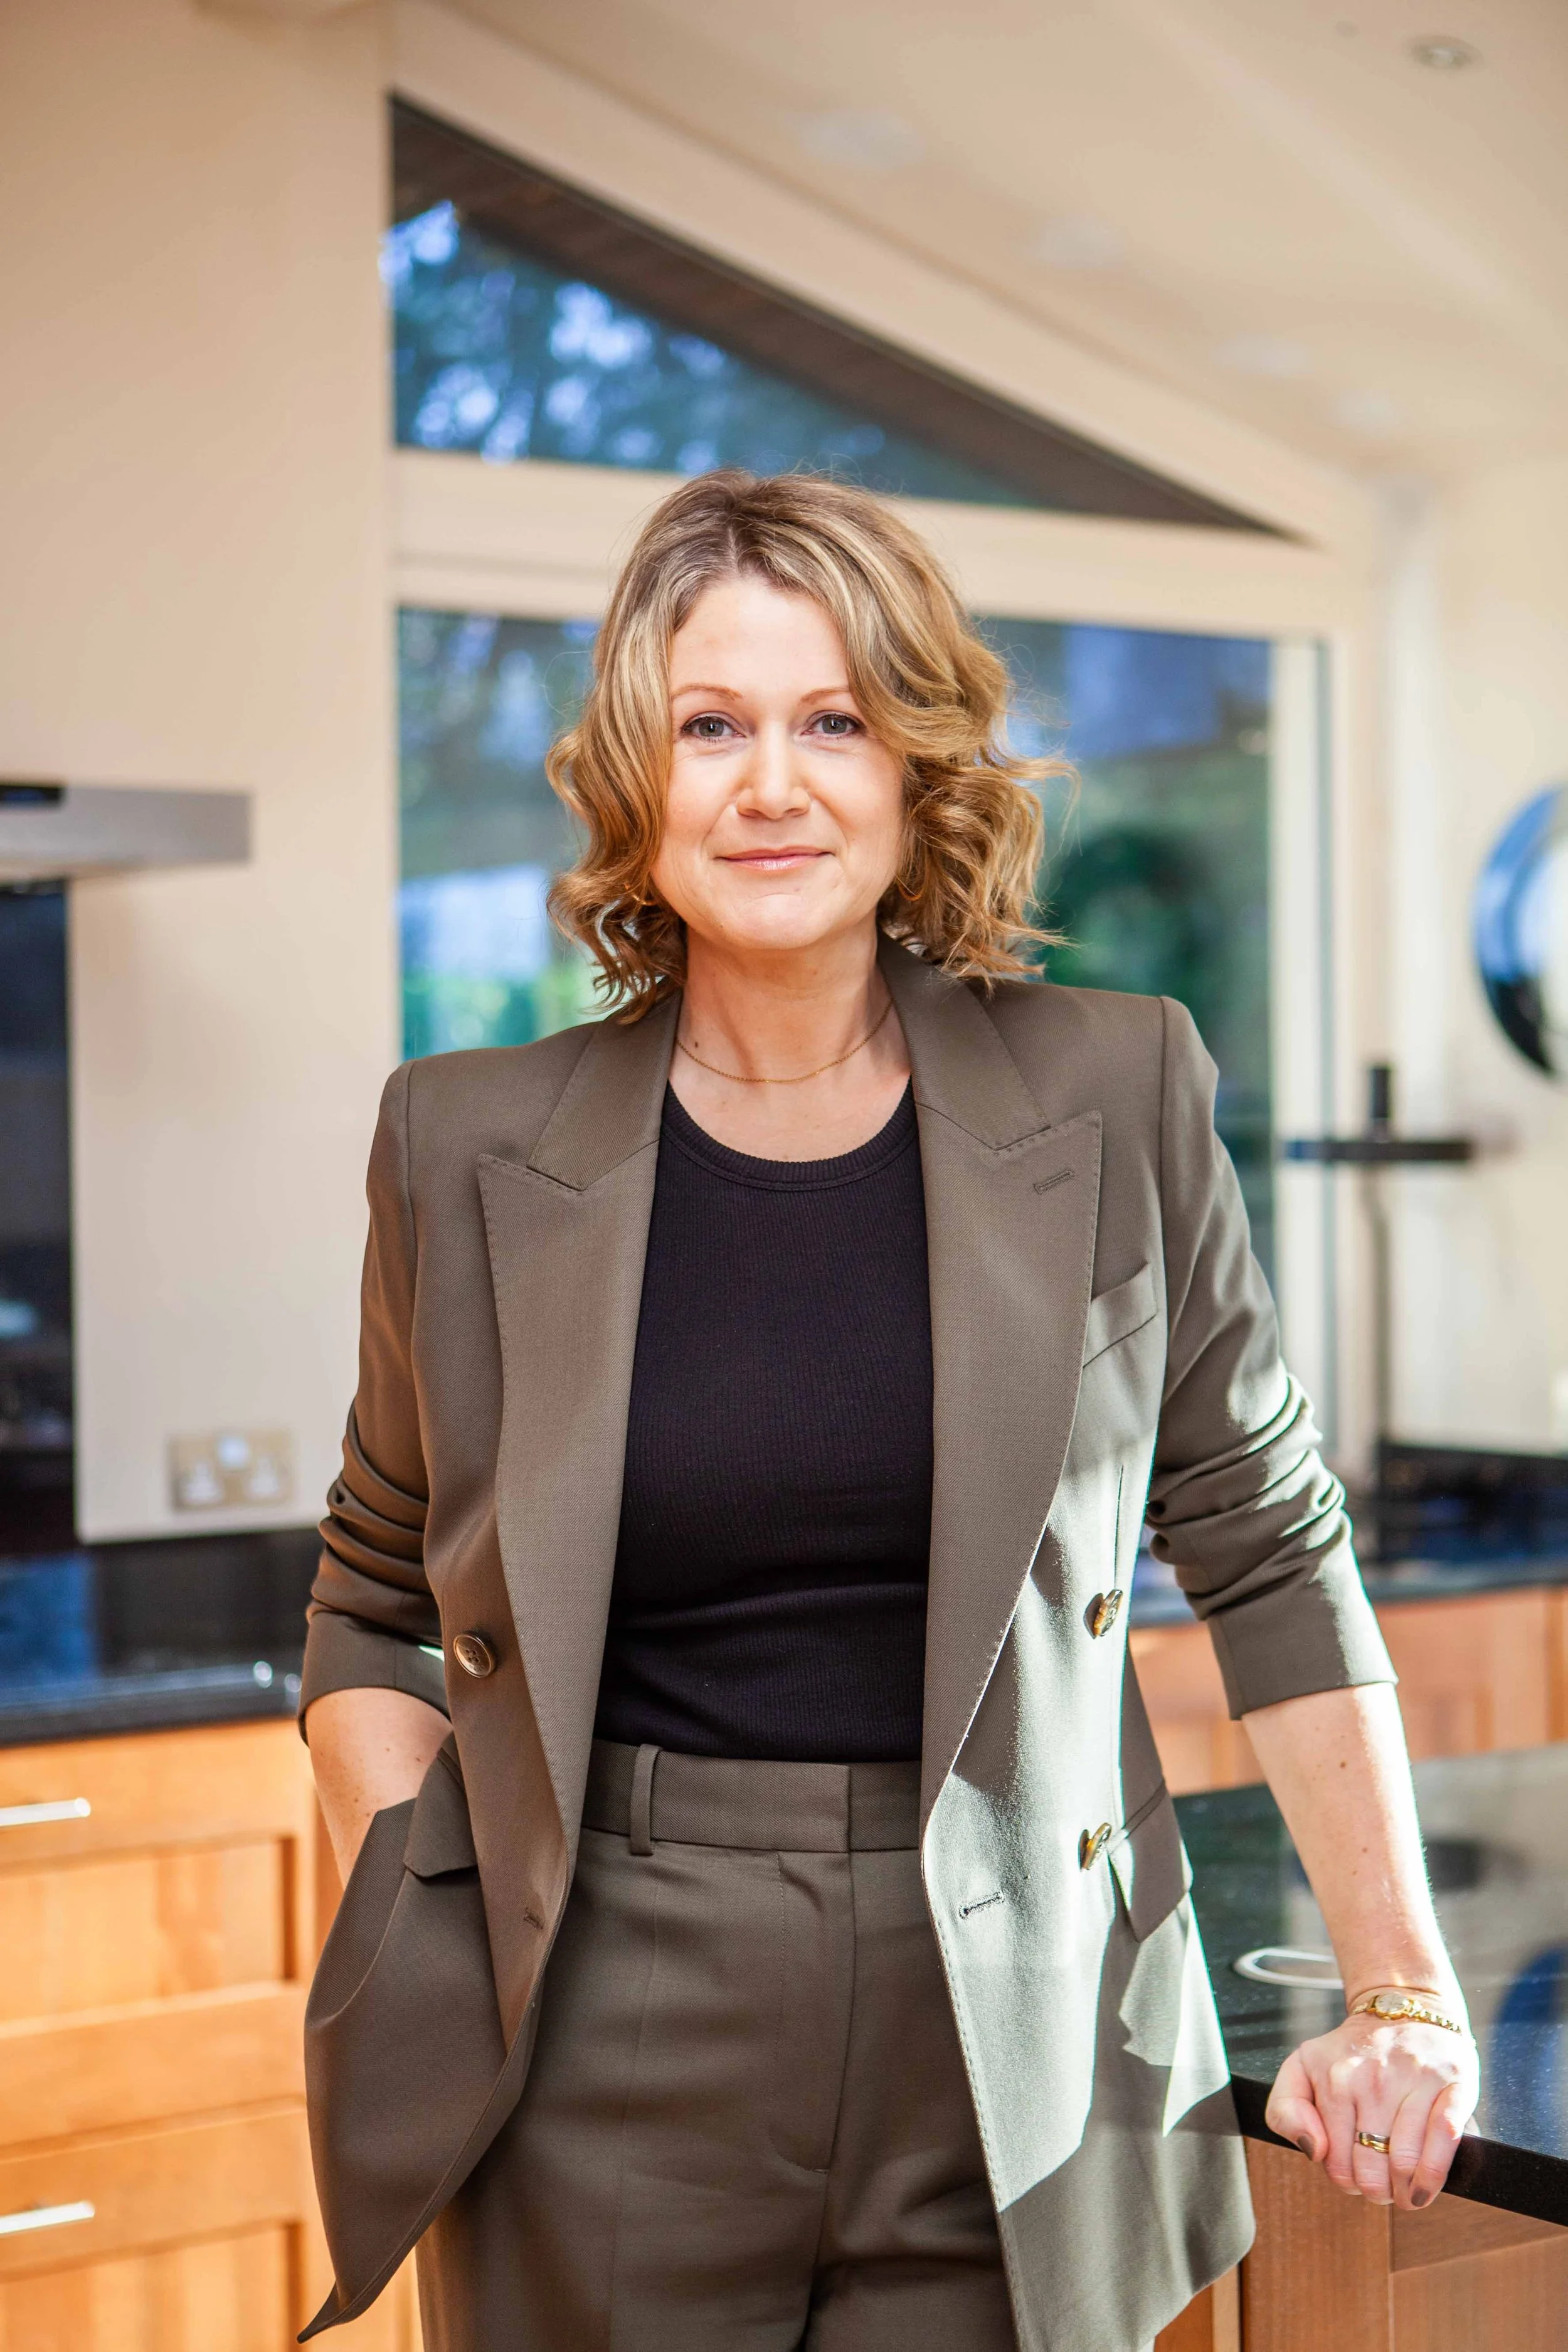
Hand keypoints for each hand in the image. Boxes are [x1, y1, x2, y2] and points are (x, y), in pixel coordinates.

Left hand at [1265, 2009, 1478, 2210]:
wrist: (1402, 2010)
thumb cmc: (1351, 2051)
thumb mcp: (1300, 2068)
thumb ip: (1285, 2110)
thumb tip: (1313, 2150)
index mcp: (1333, 2079)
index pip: (1335, 2163)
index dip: (1346, 2180)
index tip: (1354, 2173)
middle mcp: (1372, 2079)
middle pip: (1371, 2170)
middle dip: (1376, 2190)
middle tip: (1381, 2184)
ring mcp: (1414, 2080)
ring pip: (1406, 2163)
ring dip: (1404, 2191)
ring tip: (1404, 2190)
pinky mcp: (1452, 2083)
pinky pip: (1444, 2139)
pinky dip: (1433, 2173)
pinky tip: (1424, 2188)